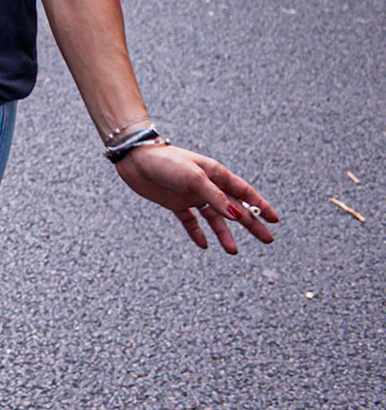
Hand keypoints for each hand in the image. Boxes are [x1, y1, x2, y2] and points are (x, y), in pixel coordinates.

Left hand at [115, 143, 278, 254]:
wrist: (135, 159)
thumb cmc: (167, 162)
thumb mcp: (194, 178)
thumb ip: (215, 197)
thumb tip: (238, 216)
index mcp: (216, 174)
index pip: (245, 192)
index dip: (260, 206)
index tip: (275, 220)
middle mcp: (207, 185)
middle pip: (234, 208)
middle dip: (251, 224)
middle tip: (267, 240)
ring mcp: (191, 195)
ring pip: (214, 218)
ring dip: (224, 233)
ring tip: (233, 251)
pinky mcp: (175, 202)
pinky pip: (190, 220)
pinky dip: (197, 232)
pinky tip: (204, 244)